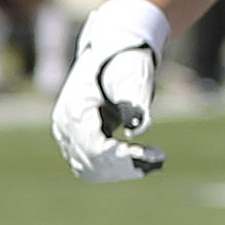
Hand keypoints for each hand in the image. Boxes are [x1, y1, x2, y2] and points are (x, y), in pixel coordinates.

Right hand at [50, 0, 169, 180]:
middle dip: (126, 166)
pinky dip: (114, 169)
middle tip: (159, 160)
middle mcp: (65, 124)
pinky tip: (140, 163)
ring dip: (120, 171)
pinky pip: (90, 164)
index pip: (95, 147)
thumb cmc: (123, 62)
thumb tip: (140, 127)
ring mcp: (67, 134)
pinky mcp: (75, 140)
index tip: (155, 155)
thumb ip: (136, 99)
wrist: (108, 53)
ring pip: (89, 168)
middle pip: (91, 161)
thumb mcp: (132, 76)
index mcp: (76, 108)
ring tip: (153, 163)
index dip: (124, 157)